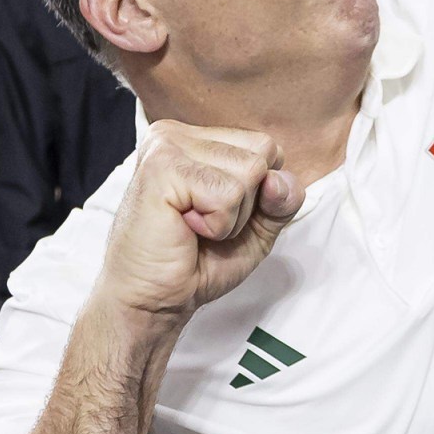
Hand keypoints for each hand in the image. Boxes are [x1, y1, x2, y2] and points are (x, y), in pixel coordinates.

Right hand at [95, 122, 303, 323]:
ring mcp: (167, 145)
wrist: (152, 300)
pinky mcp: (162, 166)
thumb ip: (282, 200)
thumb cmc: (196, 264)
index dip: (260, 193)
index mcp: (197, 140)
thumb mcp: (257, 228)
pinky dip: (217, 224)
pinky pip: (227, 193)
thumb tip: (279, 180)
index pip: (267, 147)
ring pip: (250, 171)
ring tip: (192, 227)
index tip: (217, 214)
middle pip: (263, 154)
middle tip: (203, 223)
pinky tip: (184, 228)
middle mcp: (178, 133)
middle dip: (247, 203)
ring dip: (231, 216)